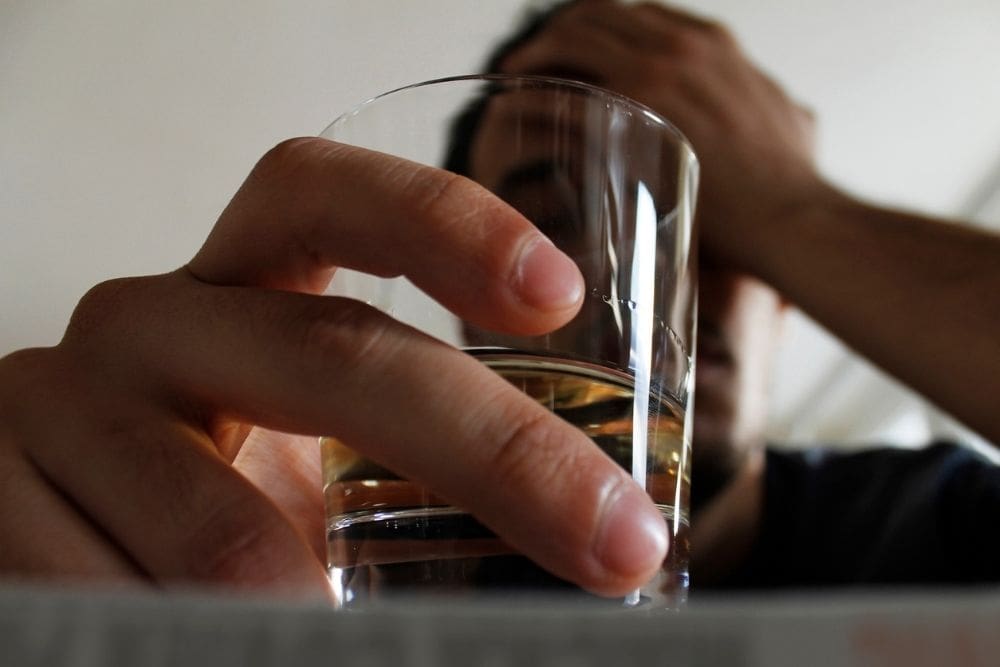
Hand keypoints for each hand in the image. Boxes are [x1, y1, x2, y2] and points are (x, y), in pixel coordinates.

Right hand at [0, 138, 667, 596]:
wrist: (62, 554)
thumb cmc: (219, 499)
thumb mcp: (316, 458)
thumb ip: (417, 468)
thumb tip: (598, 545)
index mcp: (236, 289)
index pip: (322, 198)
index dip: (441, 222)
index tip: (557, 293)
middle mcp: (149, 324)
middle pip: (334, 352)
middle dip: (498, 455)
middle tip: (612, 544)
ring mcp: (59, 409)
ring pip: (230, 534)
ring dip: (323, 616)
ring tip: (354, 636)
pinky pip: (130, 607)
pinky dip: (215, 647)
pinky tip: (248, 651)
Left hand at [500, 0, 824, 270]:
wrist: (792, 217)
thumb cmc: (793, 183)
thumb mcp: (791, 120)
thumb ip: (767, 105)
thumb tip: (787, 114)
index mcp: (712, 43)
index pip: (635, 13)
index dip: (594, 28)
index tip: (572, 51)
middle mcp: (680, 45)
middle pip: (596, 14)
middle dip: (556, 34)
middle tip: (528, 63)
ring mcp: (655, 75)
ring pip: (573, 38)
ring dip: (537, 54)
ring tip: (514, 80)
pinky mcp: (632, 117)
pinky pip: (564, 89)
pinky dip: (534, 94)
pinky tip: (518, 111)